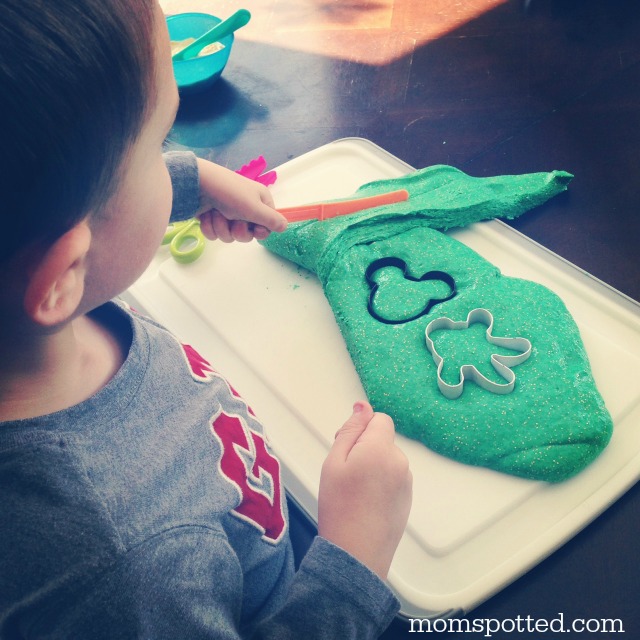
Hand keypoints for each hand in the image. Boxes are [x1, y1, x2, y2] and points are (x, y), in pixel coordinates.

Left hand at [195, 159, 286, 241]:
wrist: (196, 184)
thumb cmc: (230, 193)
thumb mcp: (255, 208)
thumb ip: (271, 220)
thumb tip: (285, 226)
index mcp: (259, 202)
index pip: (266, 226)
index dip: (260, 231)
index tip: (255, 229)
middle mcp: (246, 208)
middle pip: (247, 235)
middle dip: (238, 231)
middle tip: (233, 220)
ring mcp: (228, 213)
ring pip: (230, 236)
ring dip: (222, 228)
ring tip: (217, 214)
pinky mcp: (212, 218)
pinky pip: (215, 234)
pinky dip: (211, 227)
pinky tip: (207, 216)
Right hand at [318, 402, 412, 579]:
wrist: (356, 554)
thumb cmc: (339, 507)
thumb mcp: (334, 462)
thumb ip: (351, 430)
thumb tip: (363, 406)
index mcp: (381, 448)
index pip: (380, 419)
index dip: (361, 429)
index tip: (346, 447)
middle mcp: (400, 461)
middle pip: (383, 440)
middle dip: (365, 447)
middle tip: (344, 472)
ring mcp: (406, 481)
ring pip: (387, 459)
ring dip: (373, 465)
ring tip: (354, 491)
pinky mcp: (408, 498)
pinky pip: (393, 477)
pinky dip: (380, 482)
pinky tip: (365, 501)